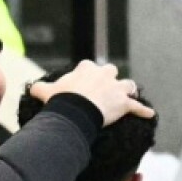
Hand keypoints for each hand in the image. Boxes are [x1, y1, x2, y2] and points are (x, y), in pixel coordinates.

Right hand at [29, 59, 153, 124]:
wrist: (76, 110)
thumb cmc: (62, 99)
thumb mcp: (46, 91)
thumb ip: (39, 88)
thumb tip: (31, 88)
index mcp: (86, 69)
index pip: (88, 66)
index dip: (86, 73)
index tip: (83, 81)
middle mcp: (104, 75)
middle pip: (111, 71)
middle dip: (109, 78)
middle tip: (106, 87)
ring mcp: (116, 89)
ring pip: (128, 85)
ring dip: (127, 90)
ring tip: (128, 96)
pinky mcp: (124, 104)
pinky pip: (137, 107)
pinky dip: (143, 111)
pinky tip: (150, 114)